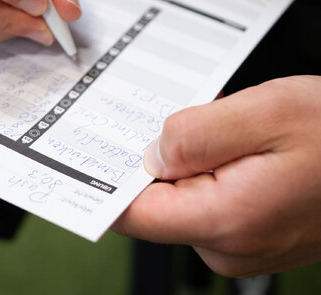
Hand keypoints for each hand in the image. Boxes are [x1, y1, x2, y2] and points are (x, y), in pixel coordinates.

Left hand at [113, 75, 320, 276]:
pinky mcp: (249, 230)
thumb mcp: (265, 112)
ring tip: (226, 126)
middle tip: (186, 118)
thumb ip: (196, 135)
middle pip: (156, 199)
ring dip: (189, 157)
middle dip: (159, 156)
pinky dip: (208, 166)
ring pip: (182, 194)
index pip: (135, 214)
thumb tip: (149, 155)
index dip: (107, 182)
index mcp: (227, 219)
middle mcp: (229, 244)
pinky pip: (206, 196)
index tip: (90, 154)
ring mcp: (240, 243)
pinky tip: (235, 142)